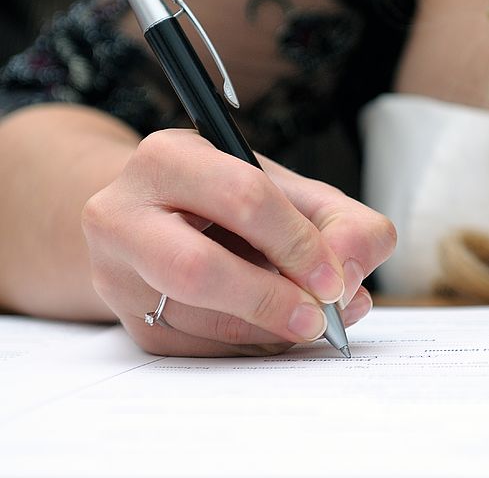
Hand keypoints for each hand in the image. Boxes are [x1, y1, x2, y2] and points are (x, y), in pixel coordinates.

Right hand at [81, 129, 395, 355]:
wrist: (160, 218)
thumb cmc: (232, 200)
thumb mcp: (291, 192)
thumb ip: (341, 222)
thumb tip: (351, 277)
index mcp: (170, 158)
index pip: (243, 198)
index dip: (299, 244)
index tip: (336, 279)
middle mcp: (124, 214)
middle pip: (198, 270)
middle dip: (273, 300)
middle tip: (321, 318)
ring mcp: (117, 274)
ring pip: (200, 322)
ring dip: (270, 330)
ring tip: (308, 317)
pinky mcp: (129, 322)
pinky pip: (200, 350)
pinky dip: (252, 345)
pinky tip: (274, 326)